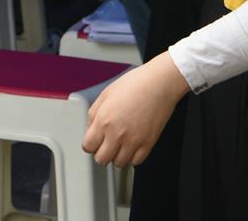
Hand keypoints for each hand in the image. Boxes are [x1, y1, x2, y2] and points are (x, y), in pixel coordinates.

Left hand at [83, 53, 190, 168]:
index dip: (90, 144)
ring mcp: (133, 141)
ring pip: (118, 163)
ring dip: (116, 156)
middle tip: (105, 143)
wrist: (159, 84)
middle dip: (101, 152)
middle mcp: (117, 134)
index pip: (88, 146)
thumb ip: (94, 114)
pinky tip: (131, 146)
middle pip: (101, 159)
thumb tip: (90, 128)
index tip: (93, 140)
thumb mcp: (105, 94)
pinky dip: (132, 157)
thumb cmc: (135, 84)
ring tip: (119, 144)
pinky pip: (135, 162)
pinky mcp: (148, 144)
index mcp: (104, 120)